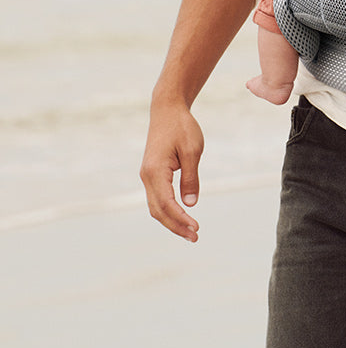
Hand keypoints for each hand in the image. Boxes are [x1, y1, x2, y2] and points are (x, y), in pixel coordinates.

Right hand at [140, 100, 204, 241]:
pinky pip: (158, 198)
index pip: (166, 204)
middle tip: (195, 237)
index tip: (196, 228)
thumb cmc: (182, 127)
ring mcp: (147, 176)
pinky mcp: (152, 174)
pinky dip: (168, 210)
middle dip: (176, 226)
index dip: (180, 219)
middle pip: (158, 211)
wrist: (167, 110)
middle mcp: (147, 177)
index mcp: (155, 171)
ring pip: (156, 207)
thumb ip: (191, 177)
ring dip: (172, 221)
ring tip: (190, 232)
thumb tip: (191, 204)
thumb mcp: (193, 150)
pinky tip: (181, 217)